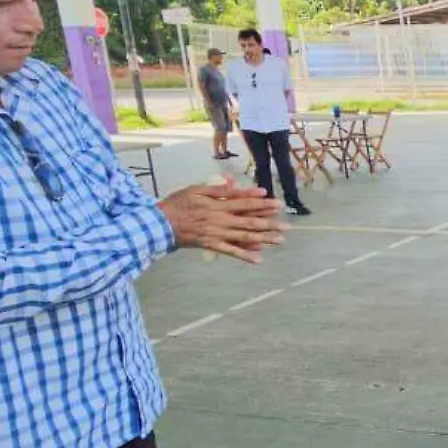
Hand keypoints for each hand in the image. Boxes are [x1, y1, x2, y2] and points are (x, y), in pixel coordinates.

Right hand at [158, 181, 288, 263]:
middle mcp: (221, 221)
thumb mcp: (198, 190)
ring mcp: (217, 234)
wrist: (160, 224)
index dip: (262, 204)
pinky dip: (245, 255)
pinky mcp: (212, 245)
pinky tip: (259, 259)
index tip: (278, 204)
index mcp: (218, 206)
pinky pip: (231, 251)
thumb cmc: (178, 204)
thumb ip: (220, 190)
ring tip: (280, 240)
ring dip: (264, 239)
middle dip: (270, 224)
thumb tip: (240, 187)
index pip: (245, 204)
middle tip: (287, 226)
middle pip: (250, 222)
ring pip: (244, 237)